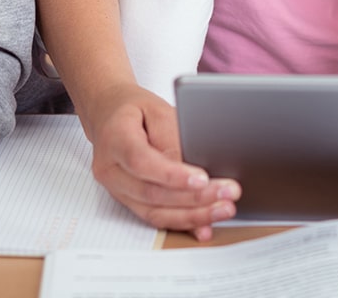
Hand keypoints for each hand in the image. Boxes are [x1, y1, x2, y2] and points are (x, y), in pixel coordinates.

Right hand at [83, 82, 238, 240]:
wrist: (110, 116)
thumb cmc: (136, 110)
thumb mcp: (159, 111)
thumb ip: (174, 139)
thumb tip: (196, 172)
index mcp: (114, 139)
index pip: (141, 162)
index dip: (173, 175)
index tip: (203, 179)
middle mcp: (110, 170)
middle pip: (151, 193)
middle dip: (193, 198)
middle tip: (227, 194)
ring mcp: (117, 190)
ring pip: (154, 213)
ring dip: (192, 216)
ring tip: (223, 209)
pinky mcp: (129, 202)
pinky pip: (155, 218)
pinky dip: (182, 223)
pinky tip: (204, 226)